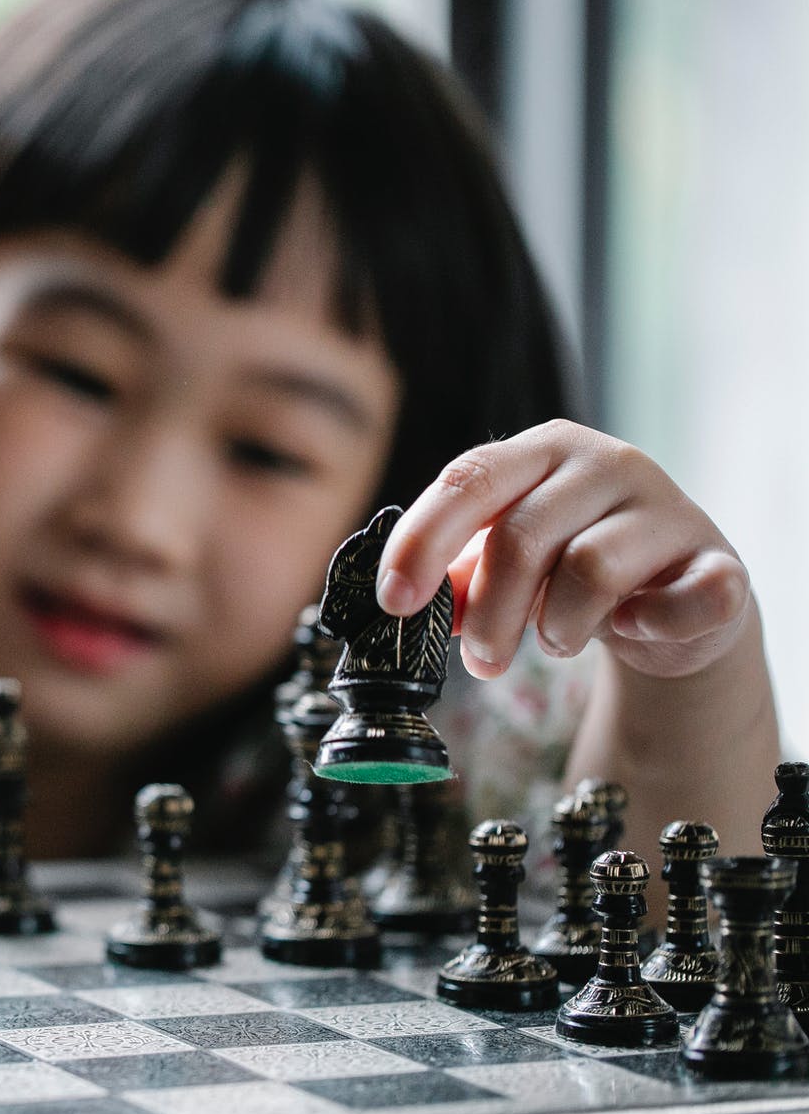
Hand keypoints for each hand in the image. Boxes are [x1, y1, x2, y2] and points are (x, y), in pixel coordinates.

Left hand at [373, 419, 752, 681]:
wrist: (680, 593)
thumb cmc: (575, 567)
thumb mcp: (511, 564)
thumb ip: (459, 576)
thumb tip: (404, 606)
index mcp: (542, 452)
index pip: (467, 480)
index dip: (422, 543)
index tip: (393, 602)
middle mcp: (606, 464)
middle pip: (521, 536)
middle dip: (488, 613)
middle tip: (480, 661)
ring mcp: (667, 509)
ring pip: (588, 570)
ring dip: (556, 626)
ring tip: (554, 642)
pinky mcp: (720, 562)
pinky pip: (685, 599)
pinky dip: (648, 625)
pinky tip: (631, 627)